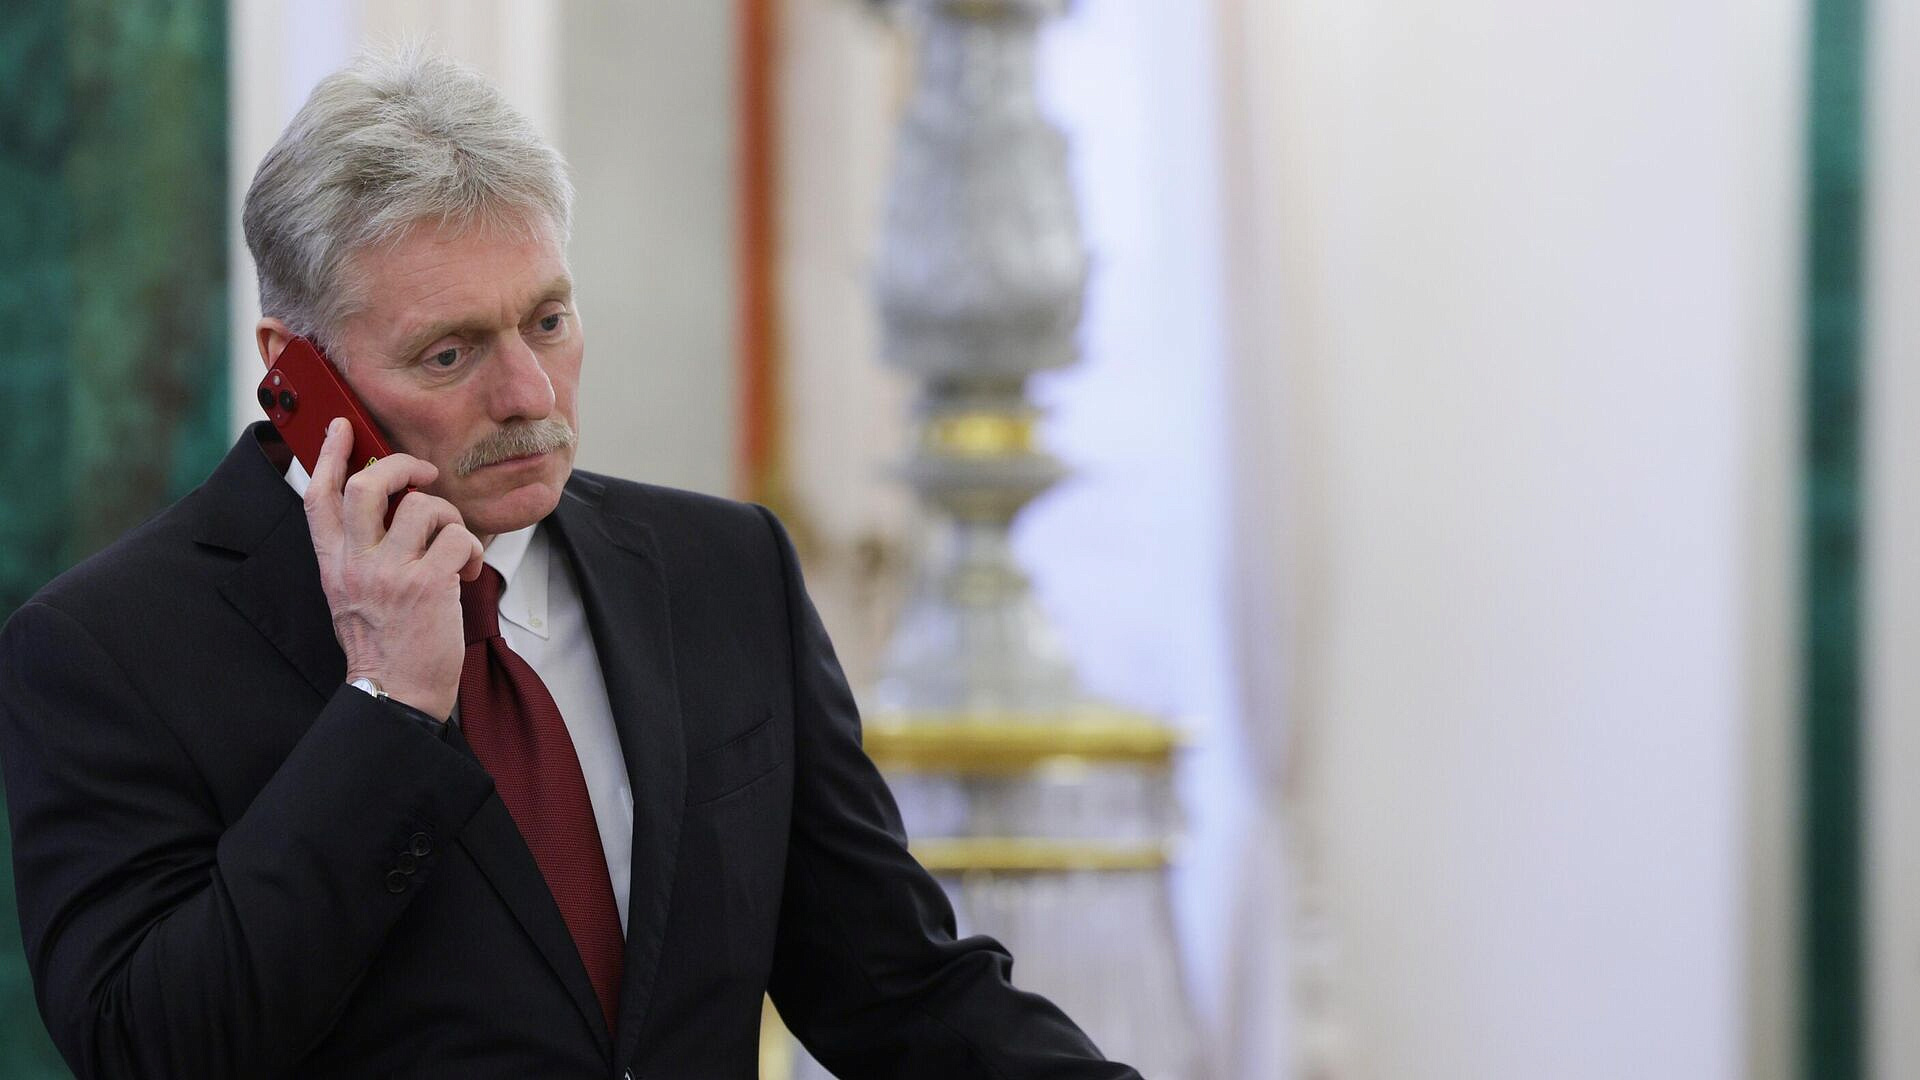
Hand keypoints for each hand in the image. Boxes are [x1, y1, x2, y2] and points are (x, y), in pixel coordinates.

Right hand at [302, 418, 483, 719]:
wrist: (394, 694)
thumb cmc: (385, 645)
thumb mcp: (353, 594)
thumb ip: (362, 552)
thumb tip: (391, 509)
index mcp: (334, 564)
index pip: (319, 496)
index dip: (328, 455)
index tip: (340, 427)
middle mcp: (356, 564)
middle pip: (366, 486)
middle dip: (399, 466)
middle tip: (422, 474)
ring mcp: (389, 574)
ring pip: (423, 507)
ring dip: (449, 518)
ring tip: (453, 546)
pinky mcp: (426, 585)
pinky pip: (458, 538)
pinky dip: (471, 549)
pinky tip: (465, 573)